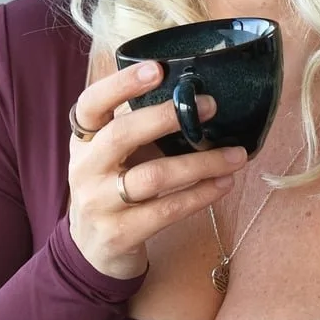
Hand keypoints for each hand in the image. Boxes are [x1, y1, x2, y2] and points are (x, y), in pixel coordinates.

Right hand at [67, 59, 246, 278]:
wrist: (92, 250)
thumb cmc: (111, 188)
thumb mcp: (110, 155)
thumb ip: (136, 127)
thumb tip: (192, 96)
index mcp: (83, 141)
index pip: (92, 104)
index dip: (120, 84)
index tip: (157, 69)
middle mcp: (85, 168)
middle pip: (122, 135)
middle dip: (167, 117)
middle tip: (210, 106)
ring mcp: (99, 203)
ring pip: (153, 177)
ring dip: (201, 163)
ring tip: (236, 155)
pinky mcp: (120, 234)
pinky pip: (167, 211)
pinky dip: (200, 195)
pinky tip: (223, 184)